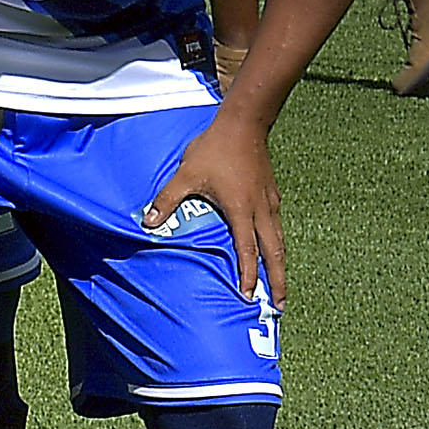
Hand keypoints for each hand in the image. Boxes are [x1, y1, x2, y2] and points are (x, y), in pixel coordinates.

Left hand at [144, 112, 285, 306]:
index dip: (248, 275)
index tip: (248, 296)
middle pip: (275, 253)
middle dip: (277, 280)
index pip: (248, 251)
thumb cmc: (214, 150)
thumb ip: (167, 201)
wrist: (244, 124)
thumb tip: (148, 223)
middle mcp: (262, 210)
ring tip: (280, 285)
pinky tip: (273, 250)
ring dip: (280, 264)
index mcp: (242, 210)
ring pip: (280, 241)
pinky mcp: (272, 194)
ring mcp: (270, 202)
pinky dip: (277, 245)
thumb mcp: (186, 175)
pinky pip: (277, 227)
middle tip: (279, 304)